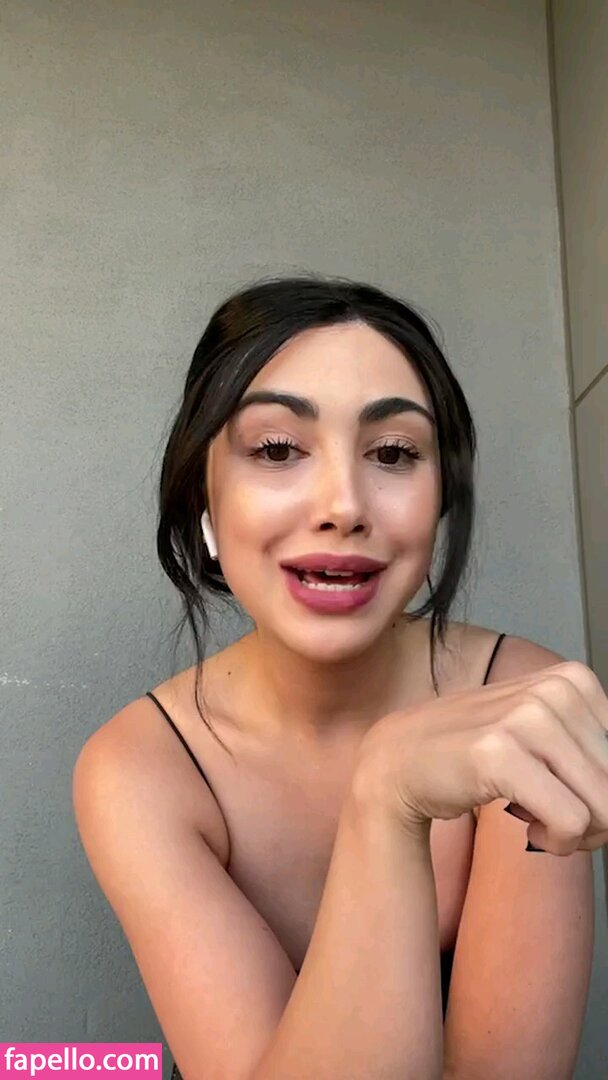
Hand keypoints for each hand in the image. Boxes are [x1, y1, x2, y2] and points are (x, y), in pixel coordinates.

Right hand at [355, 661, 607, 854]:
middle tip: (549, 811)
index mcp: (572, 679)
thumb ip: (592, 753)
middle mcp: (554, 690)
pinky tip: (524, 826)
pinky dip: (556, 842)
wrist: (399, 760)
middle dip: (596, 817)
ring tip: (535, 817)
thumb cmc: (476, 754)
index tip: (563, 788)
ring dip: (576, 834)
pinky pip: (571, 822)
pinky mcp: (500, 754)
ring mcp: (525, 718)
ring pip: (604, 808)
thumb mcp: (542, 733)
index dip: (603, 790)